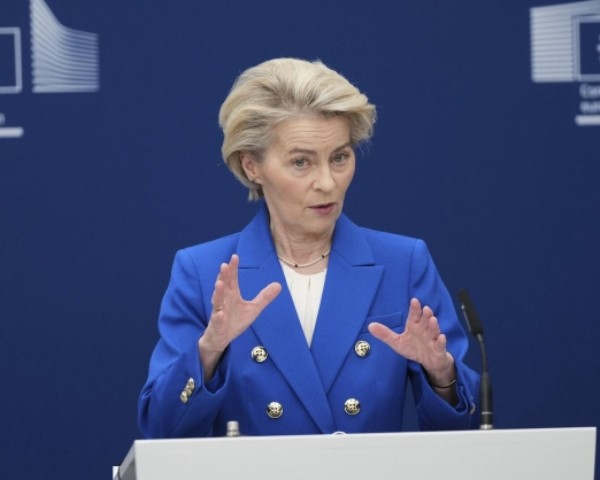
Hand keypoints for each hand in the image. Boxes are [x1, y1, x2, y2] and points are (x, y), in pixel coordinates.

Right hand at [199, 254, 280, 377]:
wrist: (221, 338)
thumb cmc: (235, 321)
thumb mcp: (253, 309)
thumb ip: (264, 297)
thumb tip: (279, 284)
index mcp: (232, 295)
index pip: (232, 279)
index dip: (233, 269)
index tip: (235, 256)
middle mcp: (224, 301)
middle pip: (223, 286)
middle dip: (224, 276)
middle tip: (225, 265)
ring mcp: (218, 312)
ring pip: (217, 301)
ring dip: (218, 293)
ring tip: (219, 283)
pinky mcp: (216, 325)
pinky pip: (217, 320)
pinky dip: (218, 317)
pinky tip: (220, 314)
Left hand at [368, 298, 454, 384]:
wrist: (430, 361)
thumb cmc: (414, 348)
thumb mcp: (397, 342)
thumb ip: (385, 334)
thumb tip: (369, 326)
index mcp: (414, 326)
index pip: (414, 316)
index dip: (415, 309)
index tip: (414, 300)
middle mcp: (424, 330)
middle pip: (425, 321)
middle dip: (425, 315)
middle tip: (425, 308)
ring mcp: (433, 339)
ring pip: (433, 331)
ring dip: (433, 326)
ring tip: (433, 319)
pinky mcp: (439, 350)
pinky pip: (440, 345)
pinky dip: (441, 342)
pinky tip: (441, 337)